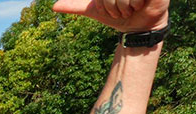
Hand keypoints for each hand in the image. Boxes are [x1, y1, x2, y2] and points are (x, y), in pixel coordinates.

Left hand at [53, 0, 168, 31]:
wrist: (137, 26)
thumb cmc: (117, 15)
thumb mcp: (94, 10)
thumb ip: (75, 6)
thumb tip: (54, 6)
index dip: (102, 3)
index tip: (107, 9)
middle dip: (112, 7)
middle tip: (120, 11)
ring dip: (125, 7)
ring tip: (131, 8)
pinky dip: (136, 4)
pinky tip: (141, 5)